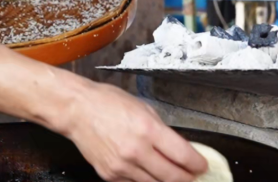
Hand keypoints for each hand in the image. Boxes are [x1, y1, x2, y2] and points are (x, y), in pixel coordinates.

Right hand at [60, 82, 206, 181]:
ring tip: (172, 174)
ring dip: (167, 180)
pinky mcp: (110, 175)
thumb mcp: (143, 108)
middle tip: (192, 174)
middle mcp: (136, 150)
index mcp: (147, 129)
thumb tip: (181, 148)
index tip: (202, 165)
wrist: (76, 110)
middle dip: (187, 178)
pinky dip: (145, 179)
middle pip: (173, 177)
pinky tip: (147, 171)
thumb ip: (163, 130)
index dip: (198, 164)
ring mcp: (122, 166)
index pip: (183, 156)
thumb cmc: (106, 103)